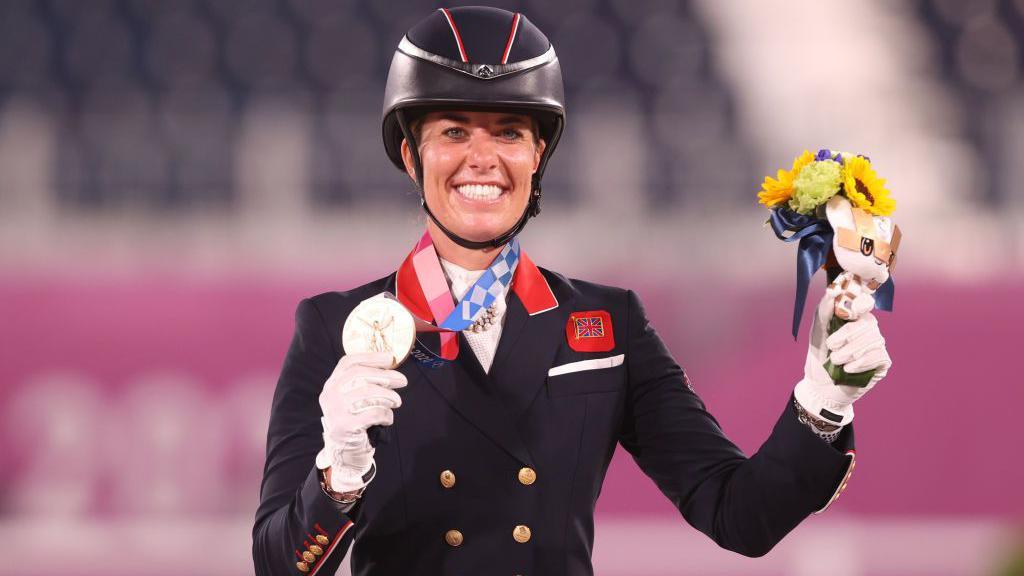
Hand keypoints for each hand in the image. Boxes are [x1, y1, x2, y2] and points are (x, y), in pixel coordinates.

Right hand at [315, 351, 407, 492]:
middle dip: (385, 376)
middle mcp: (330, 394)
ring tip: (397, 401)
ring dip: (388, 396)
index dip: (371, 357)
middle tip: (402, 381)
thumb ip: (364, 382)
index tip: (389, 358)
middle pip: (360, 375)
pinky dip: (386, 414)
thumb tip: (390, 364)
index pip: (348, 363)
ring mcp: (335, 410)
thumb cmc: (355, 420)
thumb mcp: (354, 398)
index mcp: (332, 384)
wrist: (346, 451)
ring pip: (368, 393)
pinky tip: (388, 418)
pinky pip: (373, 413)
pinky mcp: (345, 426)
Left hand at [794, 279, 891, 426]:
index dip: (860, 304)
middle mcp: (870, 327)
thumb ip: (824, 311)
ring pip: (871, 340)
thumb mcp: (817, 331)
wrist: (821, 385)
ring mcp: (878, 344)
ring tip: (836, 361)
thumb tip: (832, 290)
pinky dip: (859, 363)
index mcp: (855, 317)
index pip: (865, 302)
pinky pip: (877, 356)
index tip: (850, 313)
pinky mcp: (883, 361)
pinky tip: (848, 369)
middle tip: (831, 348)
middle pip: (867, 324)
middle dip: (845, 337)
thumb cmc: (819, 356)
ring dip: (848, 353)